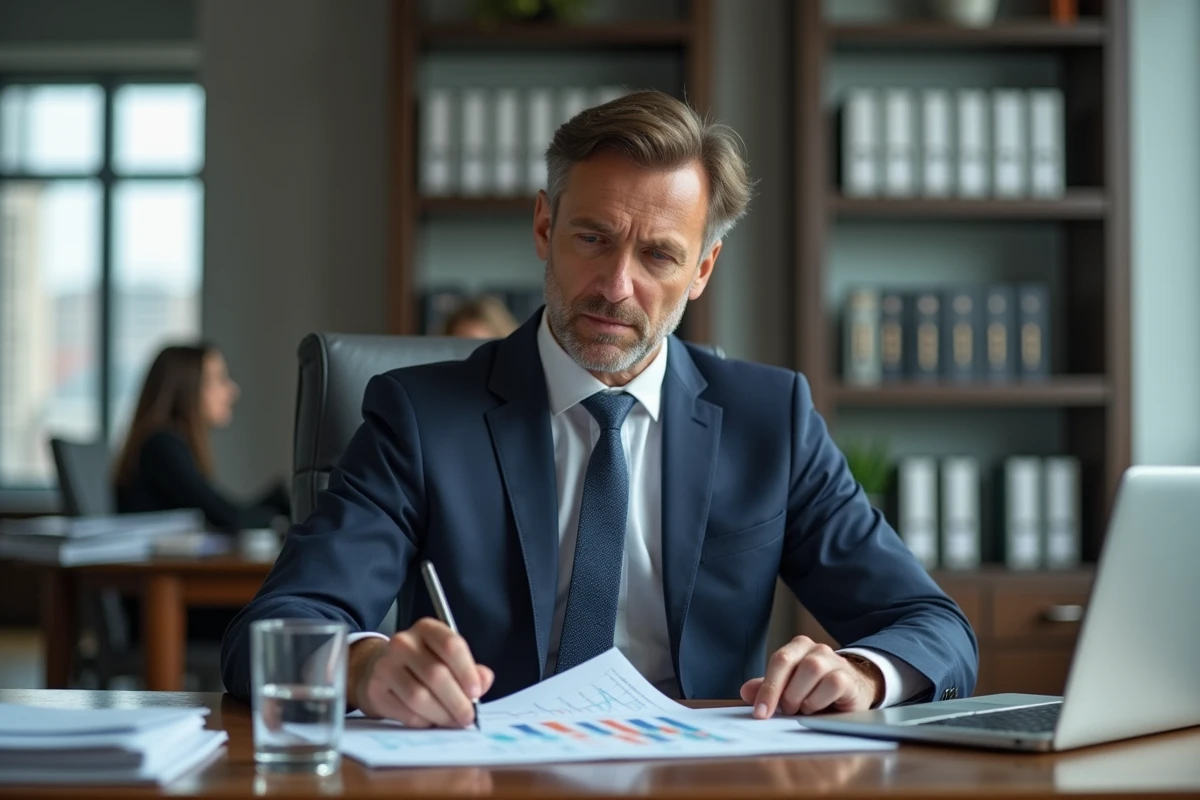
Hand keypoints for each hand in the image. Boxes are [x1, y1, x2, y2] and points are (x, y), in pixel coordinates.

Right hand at [348, 617, 494, 727]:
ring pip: (419, 696)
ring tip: (452, 722)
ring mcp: (386, 665)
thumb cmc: (422, 663)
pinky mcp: (375, 689)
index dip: (467, 671)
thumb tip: (484, 681)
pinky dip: (423, 721)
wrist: (379, 668)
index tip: (476, 692)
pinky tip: (431, 721)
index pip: (451, 646)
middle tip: (468, 717)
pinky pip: (405, 712)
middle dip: (457, 701)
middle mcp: (403, 642)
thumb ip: (470, 669)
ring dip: (441, 715)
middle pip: (436, 674)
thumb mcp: (447, 658)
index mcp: (427, 629)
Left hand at [740, 636, 882, 717]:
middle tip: (783, 710)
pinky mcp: (848, 677)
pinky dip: (820, 699)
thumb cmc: (817, 691)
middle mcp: (815, 649)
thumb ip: (768, 689)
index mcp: (797, 648)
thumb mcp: (790, 690)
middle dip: (779, 691)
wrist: (854, 692)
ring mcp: (834, 660)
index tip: (760, 713)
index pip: (777, 661)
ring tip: (802, 708)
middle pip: (788, 661)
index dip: (767, 688)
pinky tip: (818, 708)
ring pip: (810, 668)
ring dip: (801, 695)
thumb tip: (745, 691)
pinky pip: (832, 683)